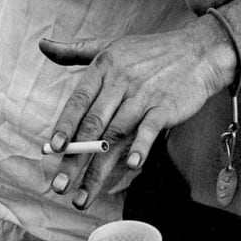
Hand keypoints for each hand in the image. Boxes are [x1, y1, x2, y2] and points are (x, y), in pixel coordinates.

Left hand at [39, 18, 235, 209]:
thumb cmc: (150, 51)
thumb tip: (43, 45)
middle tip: (59, 185)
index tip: (51, 149)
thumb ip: (75, 51)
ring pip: (116, 134)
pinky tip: (132, 165)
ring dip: (98, 168)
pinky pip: (150, 129)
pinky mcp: (166, 106)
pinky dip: (141, 146)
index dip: (65, 125)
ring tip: (83, 196)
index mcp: (105, 66)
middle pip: (93, 124)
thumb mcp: (111, 45)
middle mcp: (122, 81)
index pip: (79, 100)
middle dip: (74, 158)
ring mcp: (144, 94)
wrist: (198, 51)